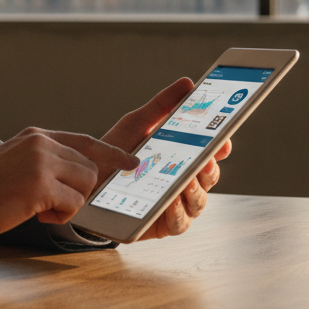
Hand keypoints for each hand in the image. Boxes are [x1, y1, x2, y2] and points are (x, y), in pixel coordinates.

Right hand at [0, 127, 138, 241]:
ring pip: (84, 186)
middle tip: (52, 204)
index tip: (131, 162)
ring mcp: (41, 162)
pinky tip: (34, 213)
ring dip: (68, 204)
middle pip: (89, 168)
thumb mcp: (17, 160)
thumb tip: (79, 174)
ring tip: (39, 208)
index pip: (85, 141)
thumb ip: (45, 160)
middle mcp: (42, 143)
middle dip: (79, 192)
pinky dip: (58, 216)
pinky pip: (72, 205)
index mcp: (37, 136)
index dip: (111, 154)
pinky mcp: (40, 184)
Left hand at [102, 77, 232, 240]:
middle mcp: (186, 182)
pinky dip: (178, 212)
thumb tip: (187, 83)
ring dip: (196, 190)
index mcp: (184, 157)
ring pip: (200, 200)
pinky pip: (180, 222)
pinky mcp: (163, 225)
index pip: (212, 152)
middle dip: (209, 167)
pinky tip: (171, 201)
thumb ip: (162, 105)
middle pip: (209, 176)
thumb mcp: (138, 124)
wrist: (87, 181)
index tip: (222, 138)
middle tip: (204, 158)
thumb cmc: (117, 151)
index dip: (221, 145)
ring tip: (186, 179)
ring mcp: (177, 205)